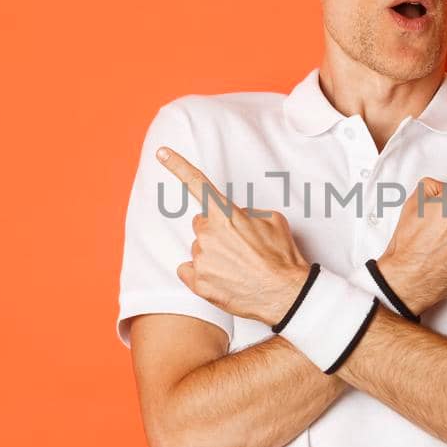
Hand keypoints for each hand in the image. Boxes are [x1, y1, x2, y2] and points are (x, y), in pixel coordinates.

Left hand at [157, 145, 311, 325]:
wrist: (286, 294)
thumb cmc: (282, 256)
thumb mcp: (272, 220)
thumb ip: (246, 213)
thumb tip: (236, 218)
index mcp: (225, 214)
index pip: (196, 183)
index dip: (176, 165)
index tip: (160, 152)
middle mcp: (208, 234)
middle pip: (201, 225)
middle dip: (215, 232)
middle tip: (239, 247)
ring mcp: (201, 259)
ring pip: (198, 249)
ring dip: (213, 255)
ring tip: (238, 267)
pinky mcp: (198, 283)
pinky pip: (188, 270)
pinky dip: (201, 274)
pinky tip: (222, 279)